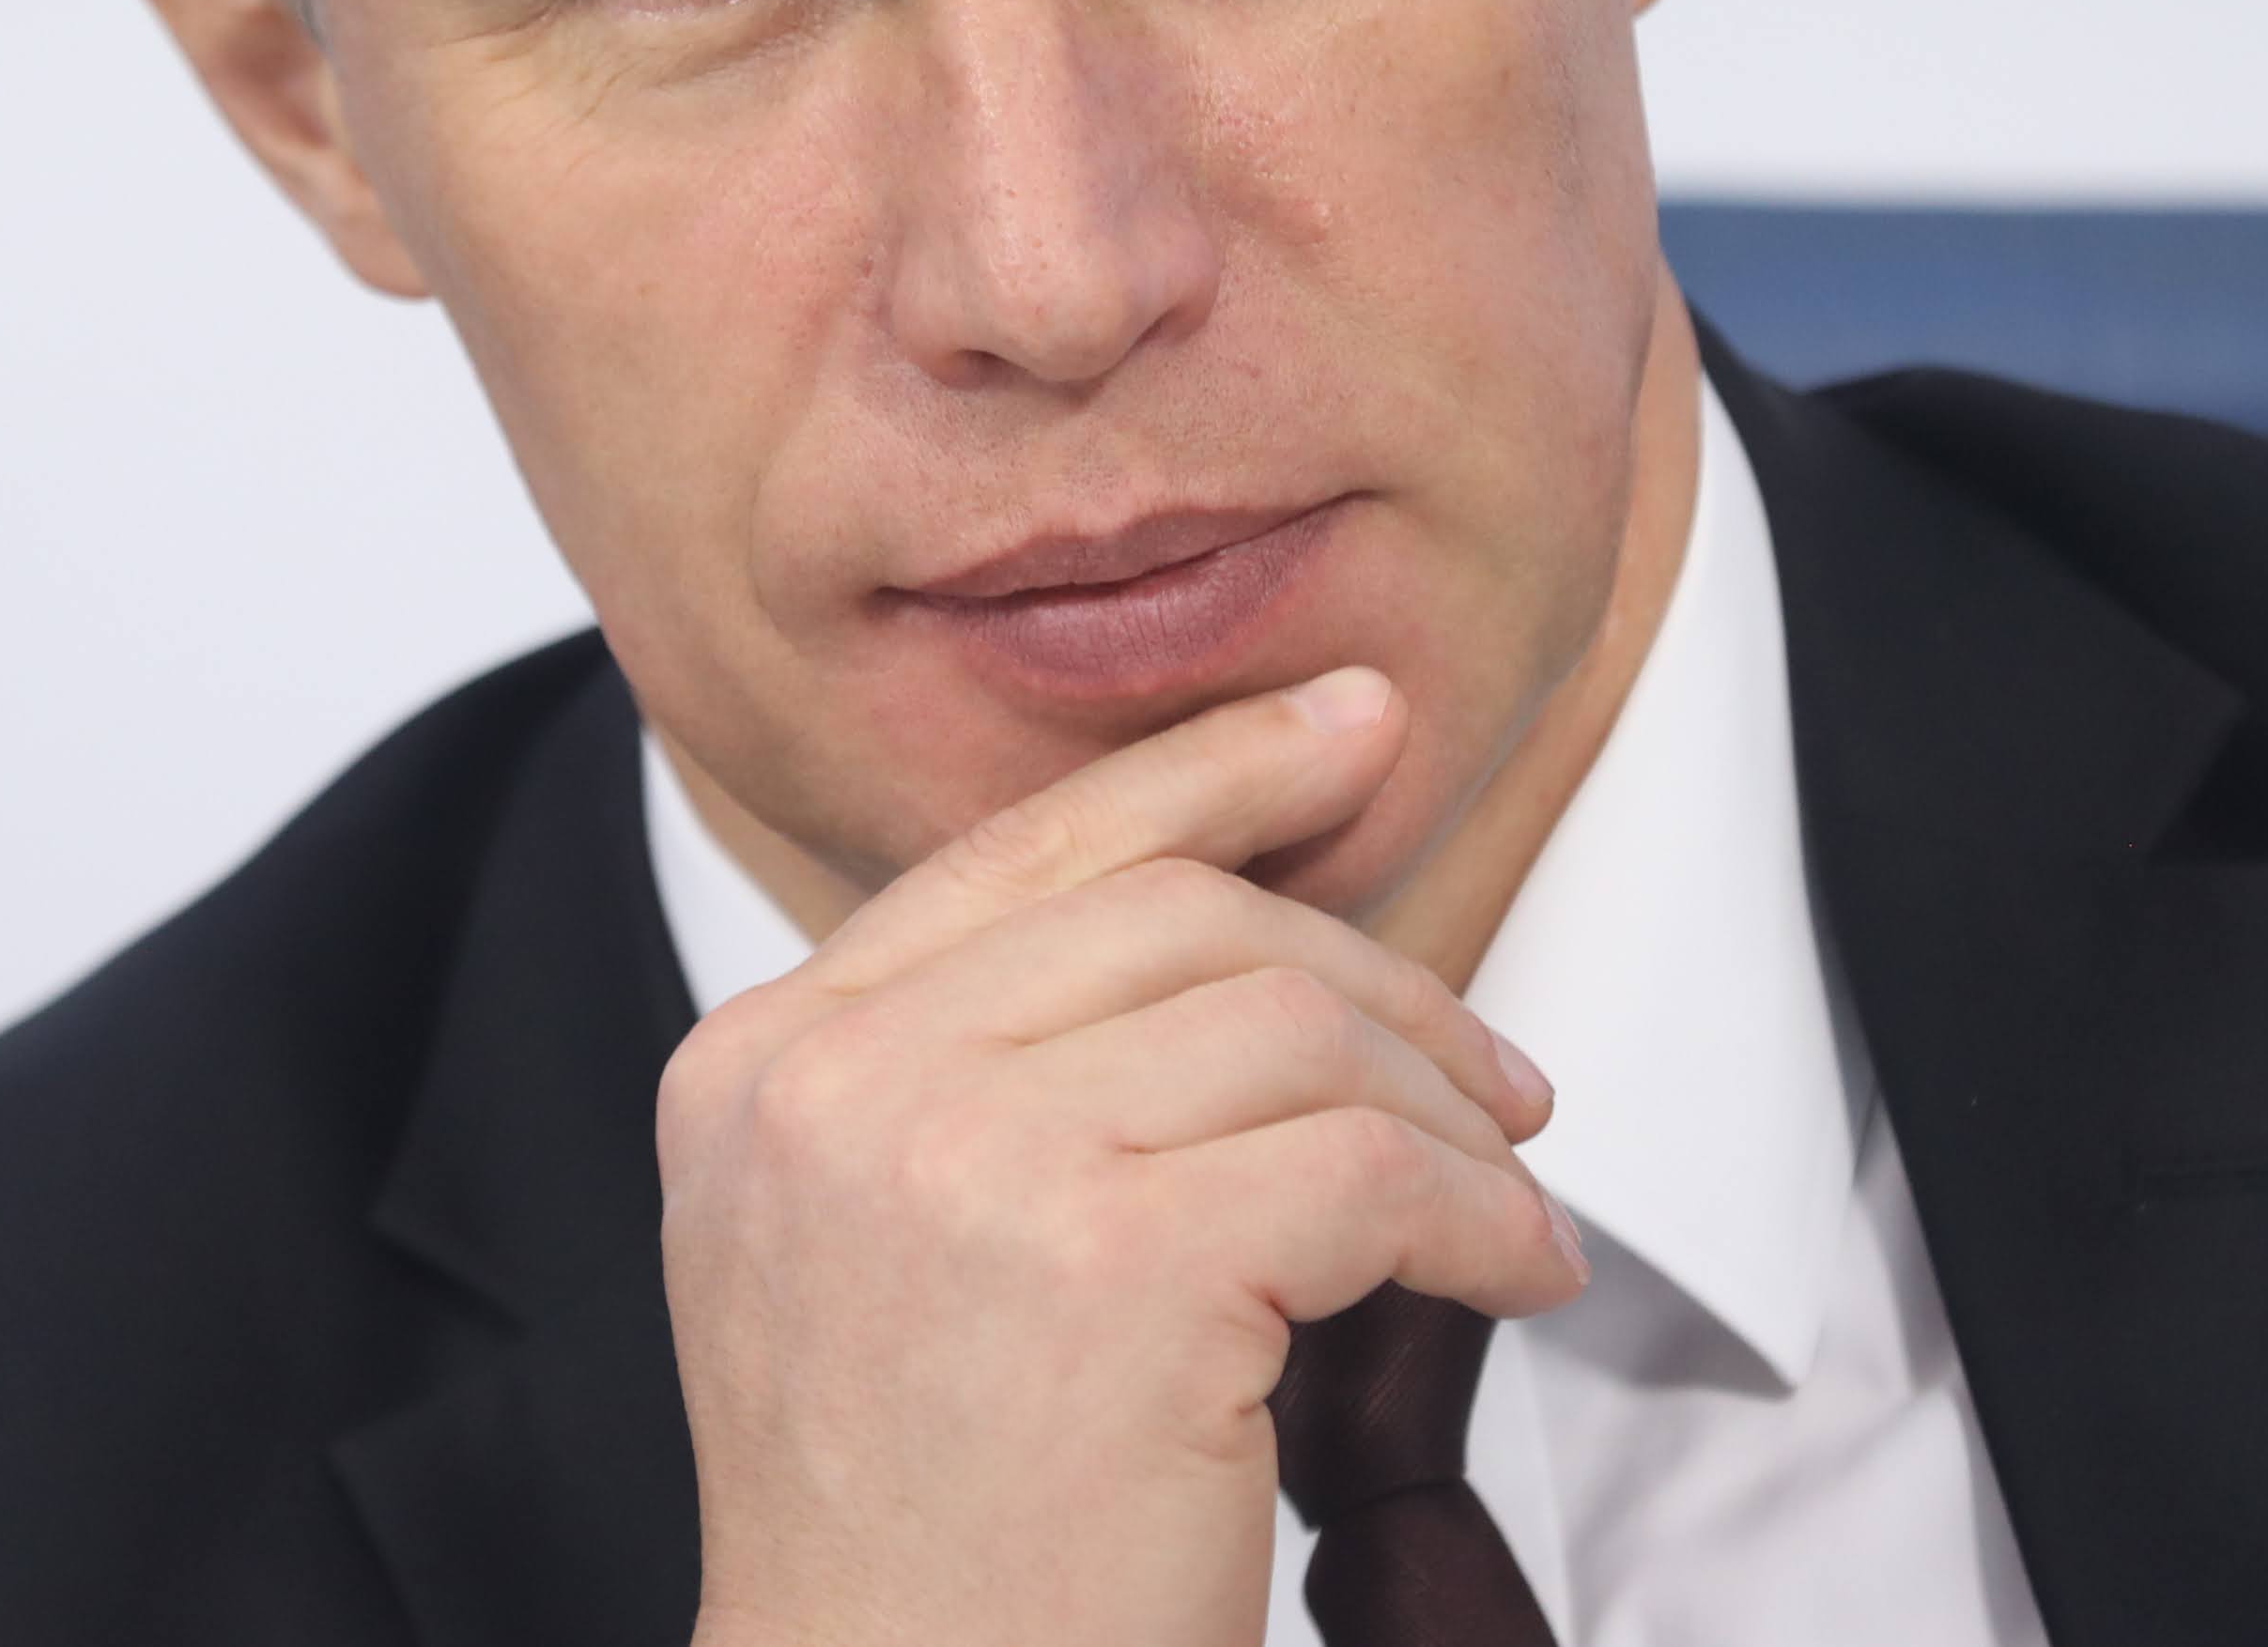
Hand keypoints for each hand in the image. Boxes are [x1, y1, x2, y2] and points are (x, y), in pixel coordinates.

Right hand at [661, 665, 1584, 1646]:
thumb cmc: (923, 1541)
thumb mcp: (875, 1253)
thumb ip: (986, 1071)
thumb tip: (1233, 908)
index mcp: (758, 1065)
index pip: (1023, 852)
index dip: (1213, 771)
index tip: (1356, 726)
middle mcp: (836, 1085)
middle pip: (1179, 917)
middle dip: (1375, 976)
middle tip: (1495, 1076)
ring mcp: (964, 1164)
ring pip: (1292, 1025)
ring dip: (1442, 1114)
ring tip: (1503, 1202)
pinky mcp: (1117, 1265)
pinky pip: (1370, 1168)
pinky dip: (1476, 1219)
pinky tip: (1509, 1275)